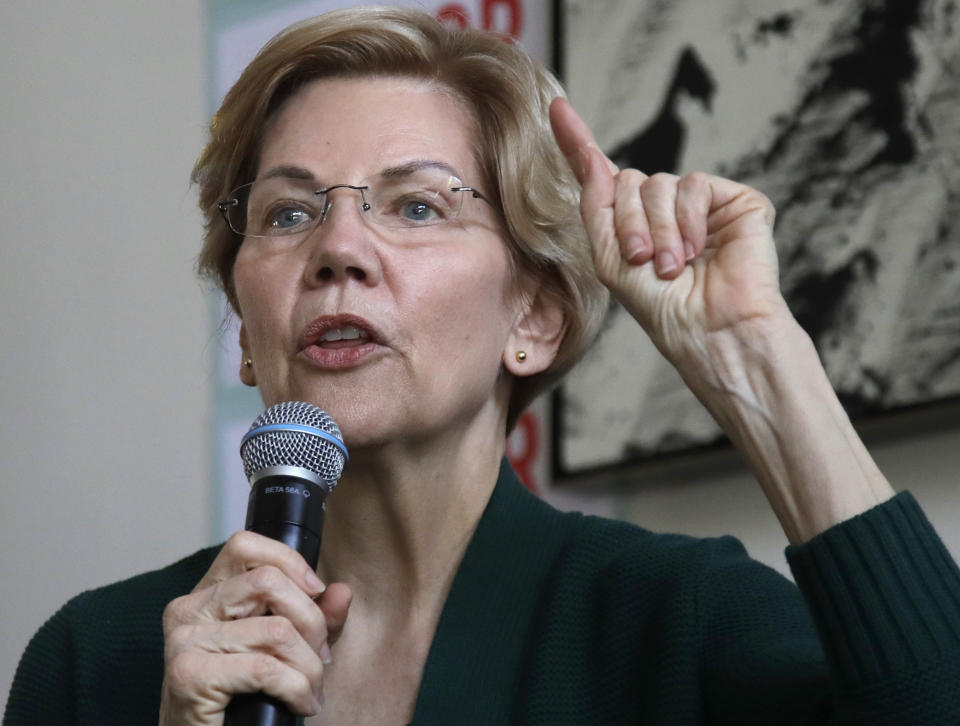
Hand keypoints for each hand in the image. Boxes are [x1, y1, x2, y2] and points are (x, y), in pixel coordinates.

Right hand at [159, 531, 351, 725]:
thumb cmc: (243, 702)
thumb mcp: (287, 651)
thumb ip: (314, 619)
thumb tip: (341, 591)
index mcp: (206, 596)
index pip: (245, 546)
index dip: (289, 562)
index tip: (317, 593)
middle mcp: (188, 610)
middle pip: (268, 582)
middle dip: (312, 622)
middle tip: (320, 659)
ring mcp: (184, 641)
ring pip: (276, 629)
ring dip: (309, 668)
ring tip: (311, 691)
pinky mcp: (189, 675)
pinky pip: (265, 668)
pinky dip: (296, 689)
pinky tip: (299, 705)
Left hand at [549, 97, 792, 385]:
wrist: (708, 330)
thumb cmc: (660, 308)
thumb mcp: (609, 259)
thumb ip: (596, 205)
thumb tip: (590, 155)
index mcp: (631, 223)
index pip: (602, 174)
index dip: (577, 141)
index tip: (556, 107)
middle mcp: (664, 209)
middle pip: (627, 180)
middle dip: (628, 223)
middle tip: (644, 262)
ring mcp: (701, 203)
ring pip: (658, 181)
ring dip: (657, 229)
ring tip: (670, 267)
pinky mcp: (736, 201)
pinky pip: (694, 184)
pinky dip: (688, 220)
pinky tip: (698, 251)